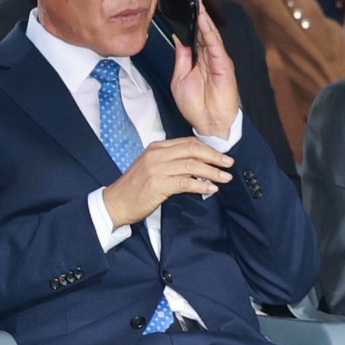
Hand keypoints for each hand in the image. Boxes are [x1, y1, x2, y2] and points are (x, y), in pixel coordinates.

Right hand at [102, 136, 233, 227]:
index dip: (208, 148)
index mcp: (156, 148)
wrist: (115, 203)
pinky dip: (201, 185)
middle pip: (193, 150)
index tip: (221, 155)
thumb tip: (198, 166)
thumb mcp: (152, 167)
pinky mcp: (158, 185)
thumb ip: (171, 162)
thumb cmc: (135, 187)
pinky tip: (211, 189)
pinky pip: (185, 183)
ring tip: (225, 178)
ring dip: (212, 172)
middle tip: (229, 163)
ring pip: (192, 165)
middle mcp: (157, 155)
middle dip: (214, 156)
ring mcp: (157, 169)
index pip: (188, 142)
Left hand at [171, 2, 243, 140]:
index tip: (181, 7)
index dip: (189, 22)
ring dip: (204, 19)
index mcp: (198, 60)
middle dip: (198, 14)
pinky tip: (203, 21)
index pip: (194, 36)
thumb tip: (178, 38)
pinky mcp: (224, 65)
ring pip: (210, 35)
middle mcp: (209, 58)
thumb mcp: (180, 78)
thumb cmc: (195, 106)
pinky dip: (210, 32)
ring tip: (197, 4)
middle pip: (203, 31)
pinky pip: (216, 45)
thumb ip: (181, 57)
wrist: (208, 124)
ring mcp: (217, 60)